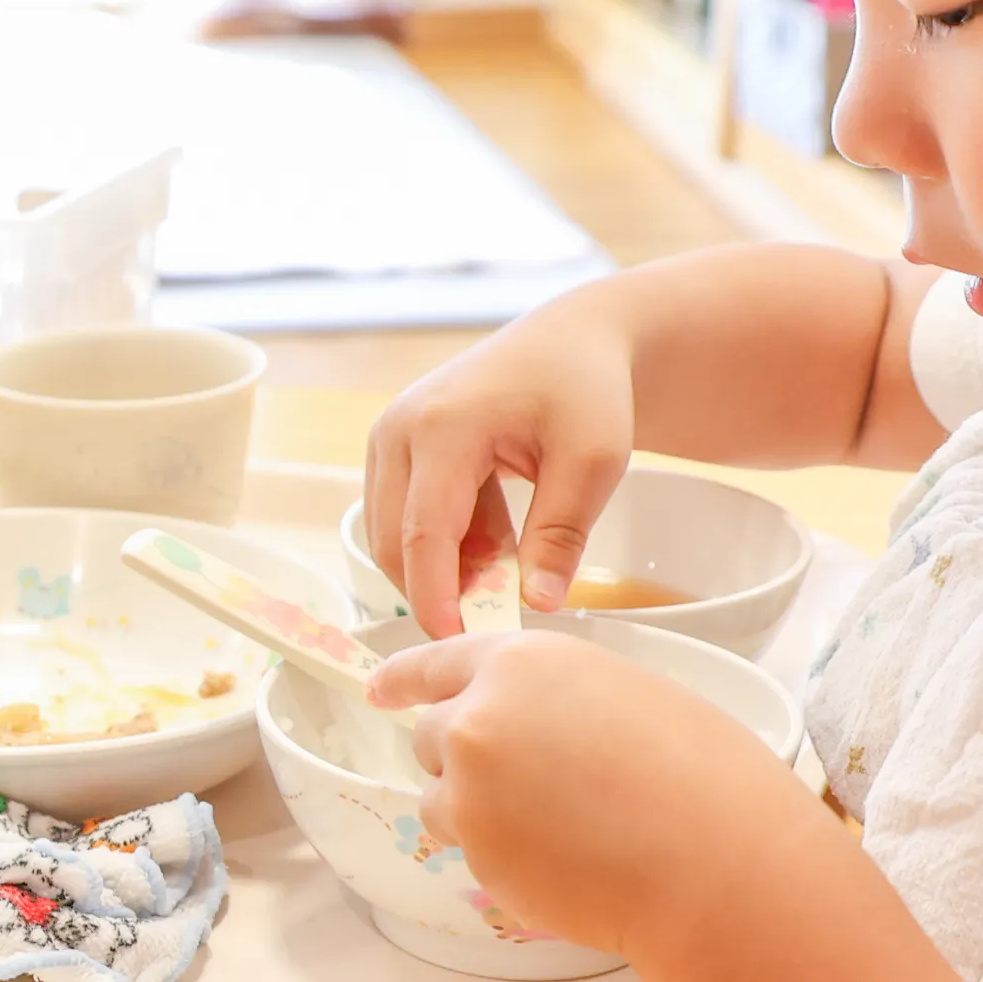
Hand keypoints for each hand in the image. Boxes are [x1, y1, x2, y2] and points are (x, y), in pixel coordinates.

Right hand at [363, 306, 637, 626]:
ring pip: (391, 534)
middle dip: (435, 588)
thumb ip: (561, 534)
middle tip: (496, 617)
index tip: (458, 641)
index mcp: (442, 426)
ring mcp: (388, 436)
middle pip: (393, 540)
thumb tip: (538, 604)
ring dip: (440, 566)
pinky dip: (440, 543)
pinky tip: (492, 541)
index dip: (435, 595)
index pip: (423, 533)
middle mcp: (398, 428)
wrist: (570, 340)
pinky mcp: (393, 448)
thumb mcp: (593, 461)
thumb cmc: (584, 387)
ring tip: (508, 564)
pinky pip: (400, 516)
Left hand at [363, 627, 813, 954]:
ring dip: (480, 811)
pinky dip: (506, 855)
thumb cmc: (697, 772)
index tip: (378, 690)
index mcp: (521, 664)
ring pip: (442, 801)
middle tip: (533, 781)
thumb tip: (531, 726)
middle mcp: (477, 721)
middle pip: (431, 738)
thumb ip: (553, 699)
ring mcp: (469, 795)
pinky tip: (569, 857)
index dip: (403, 679)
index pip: (434, 664)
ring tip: (561, 823)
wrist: (712, 862)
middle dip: (466, 757)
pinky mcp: (478, 860)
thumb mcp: (621, 694)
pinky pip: (472, 852)